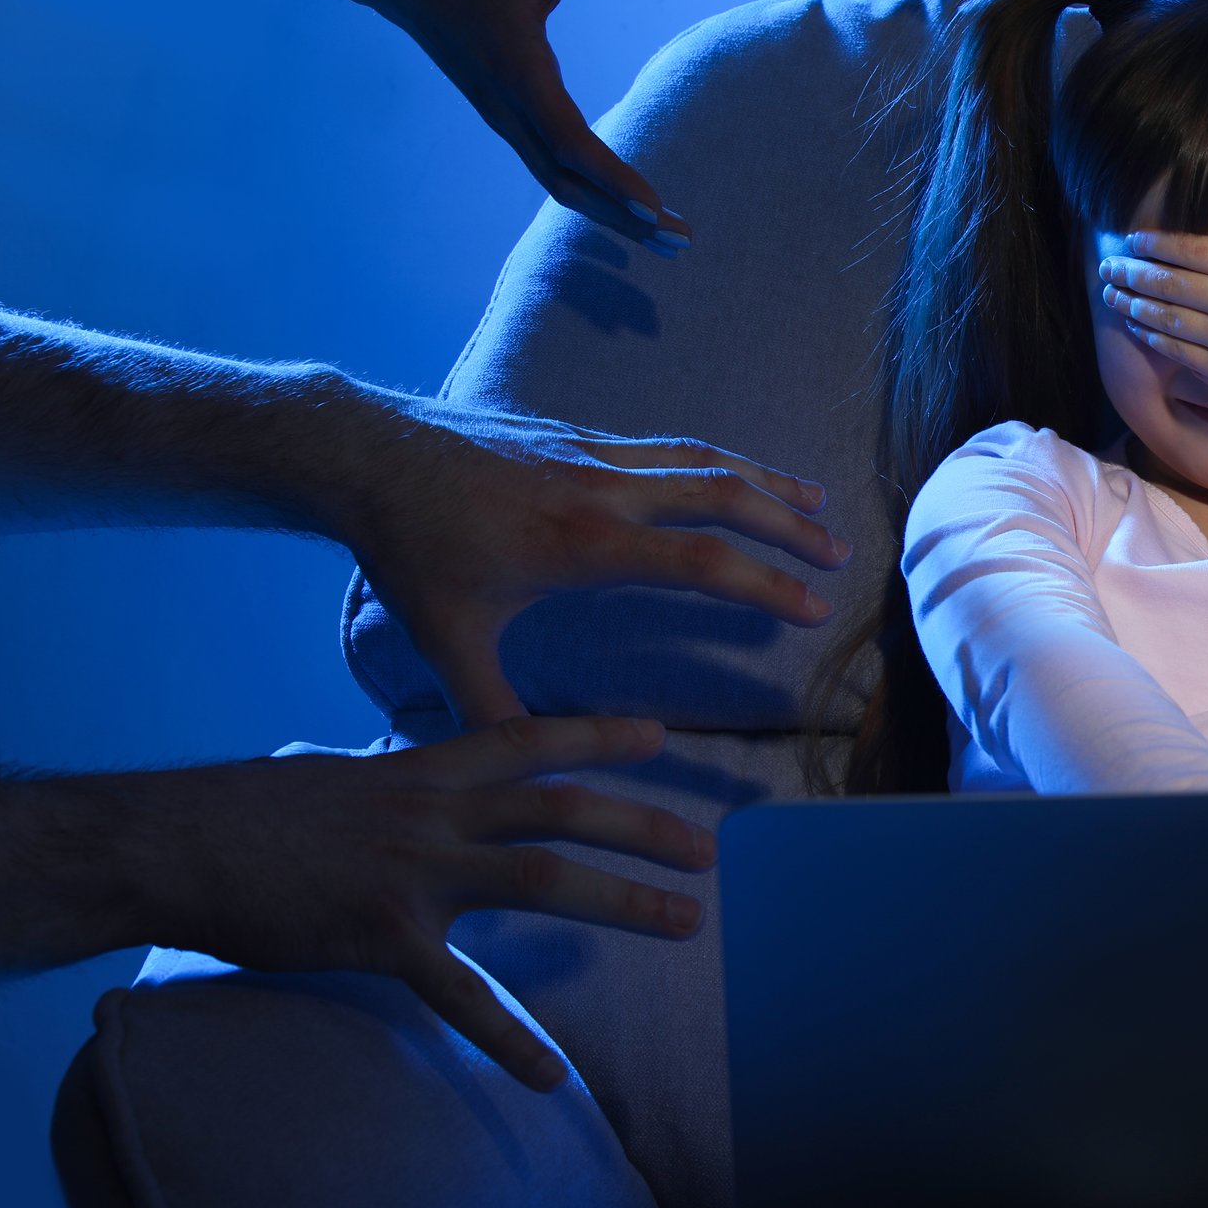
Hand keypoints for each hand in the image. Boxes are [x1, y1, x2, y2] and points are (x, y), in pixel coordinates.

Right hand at [137, 715, 711, 1089]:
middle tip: (708, 849)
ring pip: (541, 878)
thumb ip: (403, 784)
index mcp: (425, 767)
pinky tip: (551, 1077)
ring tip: (685, 922)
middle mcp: (434, 810)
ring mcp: (414, 871)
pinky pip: (460, 994)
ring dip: (623, 899)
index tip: (661, 736)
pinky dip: (509, 1037)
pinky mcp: (383, 936)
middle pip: (561, 808)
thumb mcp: (343, 776)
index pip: (531, 738)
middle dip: (642, 826)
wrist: (174, 845)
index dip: (599, 734)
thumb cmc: (249, 812)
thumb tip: (432, 782)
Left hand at [335, 394, 848, 728]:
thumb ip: (490, 705)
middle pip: (723, 495)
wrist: (368, 455)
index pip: (700, 561)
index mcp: (584, 542)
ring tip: (816, 501)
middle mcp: (604, 488)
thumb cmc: (410, 549)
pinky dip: (718, 461)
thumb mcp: (446, 638)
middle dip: (789, 524)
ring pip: (703, 459)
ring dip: (766, 481)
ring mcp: (595, 455)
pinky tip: (734, 476)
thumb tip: (526, 769)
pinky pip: (669, 446)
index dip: (765, 582)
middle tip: (840, 553)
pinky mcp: (579, 438)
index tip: (812, 606)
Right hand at [355, 0, 699, 251]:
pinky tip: (622, 208)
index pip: (572, 144)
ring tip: (663, 239)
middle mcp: (509, 110)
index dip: (613, 180)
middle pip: (570, 184)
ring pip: (558, 184)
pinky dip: (588, 195)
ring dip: (610, 215)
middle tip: (681, 243)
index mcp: (520, 76)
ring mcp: (504, 120)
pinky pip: (549, 170)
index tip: (655, 211)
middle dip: (625, 219)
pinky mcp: (504, 119)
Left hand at [1095, 201, 1207, 401]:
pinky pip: (1177, 351)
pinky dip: (1152, 337)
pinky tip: (1137, 326)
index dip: (1157, 244)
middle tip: (1110, 265)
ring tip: (1111, 293)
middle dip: (1133, 272)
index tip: (1135, 240)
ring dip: (1133, 303)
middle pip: (1170, 283)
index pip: (1193, 251)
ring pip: (1166, 317)